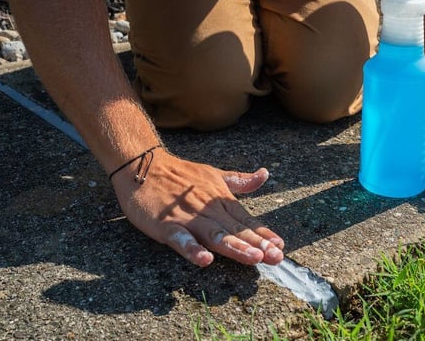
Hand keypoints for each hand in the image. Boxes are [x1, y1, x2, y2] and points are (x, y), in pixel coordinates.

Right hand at [111, 150, 284, 266]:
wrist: (144, 166)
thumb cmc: (180, 174)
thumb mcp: (214, 174)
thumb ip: (239, 181)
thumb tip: (264, 174)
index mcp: (220, 201)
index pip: (245, 220)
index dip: (263, 233)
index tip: (280, 246)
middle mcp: (208, 210)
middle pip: (235, 230)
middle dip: (257, 244)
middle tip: (276, 257)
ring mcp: (188, 218)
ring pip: (215, 234)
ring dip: (234, 246)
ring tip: (253, 257)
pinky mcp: (166, 225)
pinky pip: (180, 239)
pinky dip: (191, 249)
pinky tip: (204, 259)